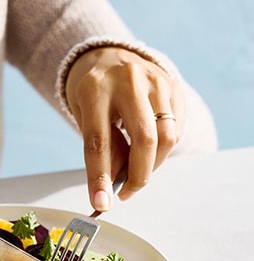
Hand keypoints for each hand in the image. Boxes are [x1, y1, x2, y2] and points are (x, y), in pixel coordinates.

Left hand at [65, 47, 182, 211]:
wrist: (108, 56)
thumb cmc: (92, 91)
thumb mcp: (84, 115)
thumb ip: (102, 146)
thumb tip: (115, 184)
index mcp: (95, 89)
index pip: (98, 141)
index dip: (99, 177)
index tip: (101, 204)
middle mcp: (128, 81)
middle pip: (144, 140)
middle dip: (138, 176)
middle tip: (126, 193)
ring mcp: (155, 81)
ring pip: (167, 137)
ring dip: (153, 165)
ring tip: (135, 169)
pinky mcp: (173, 86)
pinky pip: (176, 129)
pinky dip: (162, 149)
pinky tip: (147, 148)